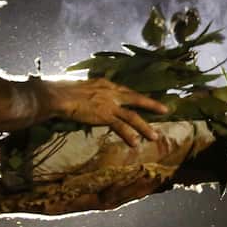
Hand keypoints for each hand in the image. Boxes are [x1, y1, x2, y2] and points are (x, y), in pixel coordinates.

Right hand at [48, 78, 168, 146]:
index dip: (136, 96)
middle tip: (165, 110)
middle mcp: (111, 91)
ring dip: (144, 127)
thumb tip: (88, 96)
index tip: (145, 100)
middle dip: (152, 105)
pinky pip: (121, 127)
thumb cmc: (64, 91)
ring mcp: (110, 104)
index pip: (125, 91)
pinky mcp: (105, 115)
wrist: (60, 96)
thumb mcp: (81, 86)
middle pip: (136, 98)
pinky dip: (129, 135)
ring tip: (154, 136)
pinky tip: (135, 143)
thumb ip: (89, 91)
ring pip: (133, 116)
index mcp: (105, 83)